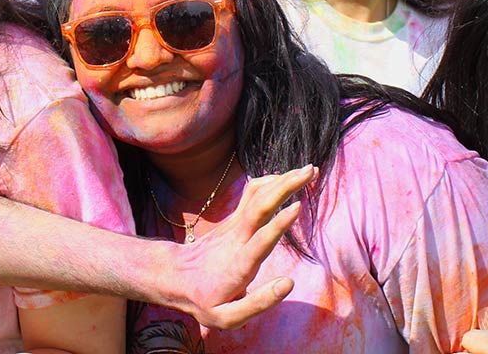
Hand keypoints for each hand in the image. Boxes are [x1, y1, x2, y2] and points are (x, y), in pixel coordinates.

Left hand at [161, 164, 314, 329]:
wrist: (175, 277)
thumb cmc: (204, 301)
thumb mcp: (226, 318)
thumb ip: (259, 303)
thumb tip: (289, 283)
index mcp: (239, 265)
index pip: (260, 240)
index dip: (278, 224)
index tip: (297, 206)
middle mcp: (237, 239)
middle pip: (260, 206)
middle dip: (286, 186)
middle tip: (312, 171)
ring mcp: (233, 225)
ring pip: (257, 194)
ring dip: (283, 179)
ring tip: (309, 170)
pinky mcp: (233, 219)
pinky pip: (253, 194)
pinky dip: (272, 182)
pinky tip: (288, 179)